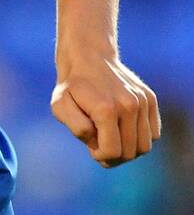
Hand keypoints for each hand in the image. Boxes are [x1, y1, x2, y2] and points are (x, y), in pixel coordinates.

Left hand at [51, 52, 160, 166]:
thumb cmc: (71, 86)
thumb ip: (77, 128)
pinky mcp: (150, 99)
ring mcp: (143, 102)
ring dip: (129, 149)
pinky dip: (140, 138)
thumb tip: (97, 142)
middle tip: (100, 143)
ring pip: (144, 147)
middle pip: (130, 153)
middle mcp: (129, 105)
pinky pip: (154, 134)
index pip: (112, 153)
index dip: (100, 156)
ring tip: (113, 137)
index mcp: (106, 110)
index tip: (91, 145)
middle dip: (113, 156)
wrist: (89, 57)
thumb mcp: (60, 106)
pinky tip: (124, 128)